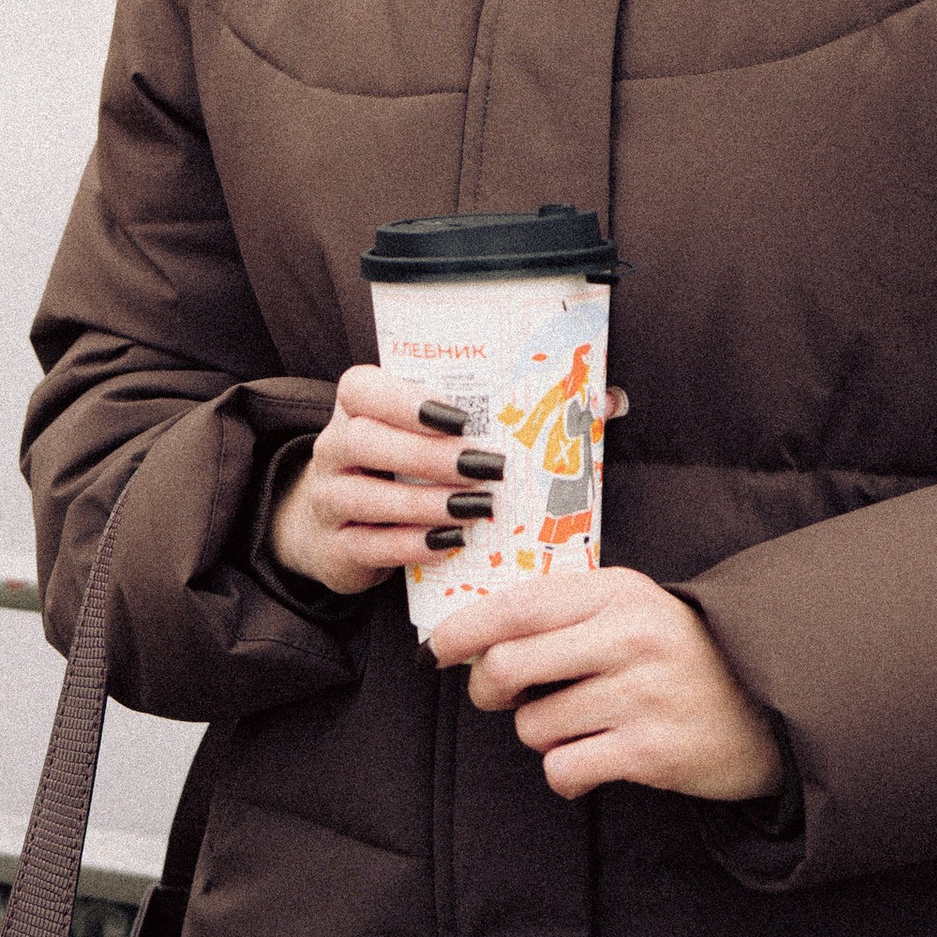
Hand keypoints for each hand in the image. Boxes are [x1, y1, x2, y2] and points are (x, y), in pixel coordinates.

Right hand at [269, 367, 632, 601]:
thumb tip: (610, 399)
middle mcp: (334, 446)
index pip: (363, 388)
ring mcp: (327, 499)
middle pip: (364, 441)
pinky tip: (451, 544)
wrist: (342, 527)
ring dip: (424, 504)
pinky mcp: (335, 548)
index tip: (460, 417)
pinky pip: (367, 545)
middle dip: (427, 456)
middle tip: (485, 469)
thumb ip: (520, 413)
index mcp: (360, 405)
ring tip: (476, 509)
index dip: (405, 399)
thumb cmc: (412, 470)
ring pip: (364, 497)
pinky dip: (410, 546)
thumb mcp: (445, 436)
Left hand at [429, 569, 785, 804]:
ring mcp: (642, 695)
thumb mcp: (633, 609)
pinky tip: (591, 761)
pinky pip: (564, 769)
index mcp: (618, 593)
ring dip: (539, 734)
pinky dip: (565, 773)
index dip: (464, 630)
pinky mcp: (651, 751)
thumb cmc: (683, 655)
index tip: (436, 649)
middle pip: (509, 666)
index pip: (517, 606)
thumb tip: (475, 635)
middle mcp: (629, 637)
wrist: (773, 705)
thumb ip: (566, 612)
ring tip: (578, 726)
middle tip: (497, 697)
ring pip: (533, 725)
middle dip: (486, 689)